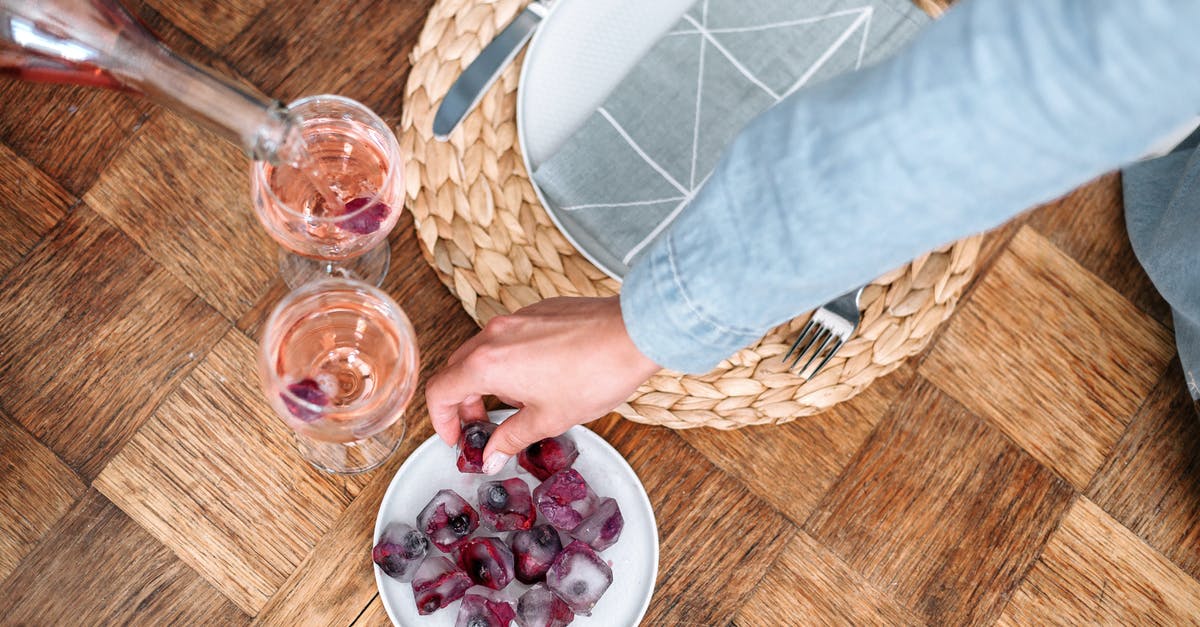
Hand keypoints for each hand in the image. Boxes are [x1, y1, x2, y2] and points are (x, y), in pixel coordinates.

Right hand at [425, 295, 659, 473]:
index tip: (456, 437)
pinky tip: (539, 378)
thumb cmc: (594, 376)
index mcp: (487, 364)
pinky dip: (509, 360)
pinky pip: (508, 336)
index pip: (440, 391)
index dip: (442, 420)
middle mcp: (494, 334)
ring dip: (487, 380)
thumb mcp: (547, 419)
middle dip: (464, 402)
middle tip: (483, 426)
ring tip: (518, 404)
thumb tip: (491, 456)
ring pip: (483, 351)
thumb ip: (510, 438)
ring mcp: (515, 317)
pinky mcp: (538, 309)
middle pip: (458, 369)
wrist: (633, 334)